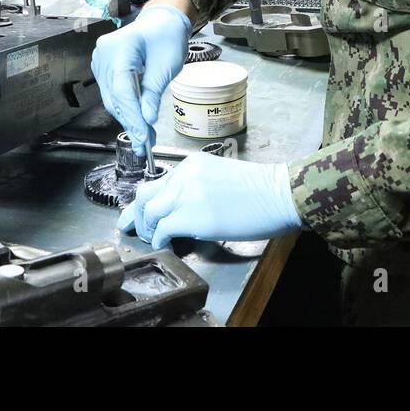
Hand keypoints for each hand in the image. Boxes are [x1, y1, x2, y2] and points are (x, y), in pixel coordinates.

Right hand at [90, 3, 190, 153]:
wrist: (161, 22)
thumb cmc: (167, 36)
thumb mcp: (166, 65)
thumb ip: (153, 92)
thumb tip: (146, 119)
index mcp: (119, 47)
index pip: (122, 89)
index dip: (132, 115)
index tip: (143, 135)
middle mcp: (104, 54)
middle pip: (114, 97)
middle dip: (131, 122)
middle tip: (145, 143)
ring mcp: (101, 61)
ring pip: (112, 99)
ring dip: (128, 119)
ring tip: (144, 138)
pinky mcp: (104, 69)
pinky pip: (113, 94)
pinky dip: (126, 109)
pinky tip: (137, 123)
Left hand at [119, 153, 302, 249]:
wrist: (277, 194)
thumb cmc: (258, 190)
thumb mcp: (219, 177)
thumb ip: (194, 187)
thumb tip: (179, 210)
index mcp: (191, 165)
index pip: (157, 182)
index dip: (145, 201)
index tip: (138, 213)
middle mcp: (184, 175)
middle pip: (144, 194)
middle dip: (134, 214)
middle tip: (131, 228)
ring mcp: (187, 194)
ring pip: (149, 212)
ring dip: (147, 230)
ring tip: (154, 239)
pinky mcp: (192, 216)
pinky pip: (163, 230)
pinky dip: (160, 240)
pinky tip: (166, 245)